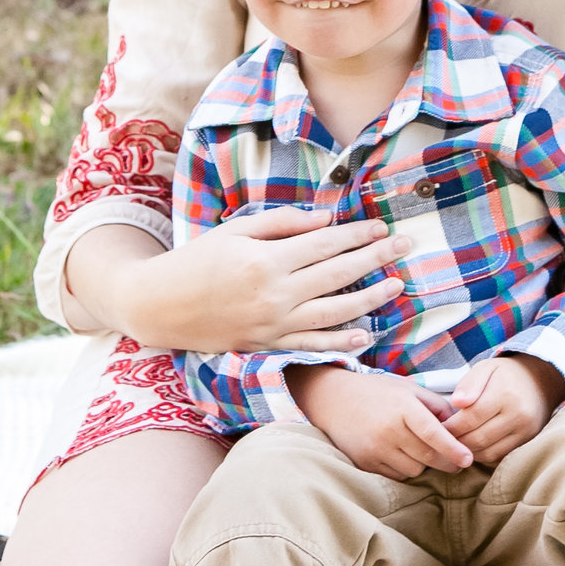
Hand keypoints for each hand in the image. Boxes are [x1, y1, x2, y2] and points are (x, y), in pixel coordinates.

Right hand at [83, 212, 407, 352]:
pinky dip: (342, 341)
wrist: (159, 305)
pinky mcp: (268, 345)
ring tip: (397, 285)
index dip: (358, 234)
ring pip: (335, 313)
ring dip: (371, 298)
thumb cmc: (196, 260)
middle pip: (339, 275)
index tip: (382, 225)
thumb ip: (283, 224)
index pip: (326, 244)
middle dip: (377, 258)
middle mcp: (275, 294)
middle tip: (405, 246)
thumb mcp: (236, 230)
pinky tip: (367, 332)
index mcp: (266, 260)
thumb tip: (328, 219)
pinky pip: (313, 346)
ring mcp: (273, 325)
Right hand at [293, 366, 474, 479]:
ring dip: (423, 464)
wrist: (333, 400)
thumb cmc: (377, 393)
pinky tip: (401, 455)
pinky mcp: (365, 463)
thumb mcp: (408, 389)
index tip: (469, 460)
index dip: (454, 449)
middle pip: (428, 457)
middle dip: (447, 463)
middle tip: (458, 463)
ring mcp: (375, 448)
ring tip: (420, 450)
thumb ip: (436, 405)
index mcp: (402, 407)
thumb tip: (460, 425)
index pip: (434, 433)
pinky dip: (405, 469)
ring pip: (414, 470)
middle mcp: (388, 429)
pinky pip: (396, 475)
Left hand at [446, 353, 564, 466]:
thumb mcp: (486, 368)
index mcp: (505, 394)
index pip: (471, 417)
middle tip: (442, 438)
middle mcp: (519, 415)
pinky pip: (499, 457)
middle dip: (456, 440)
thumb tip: (456, 402)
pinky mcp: (527, 442)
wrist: (541, 382)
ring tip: (456, 442)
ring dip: (468, 451)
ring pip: (488, 452)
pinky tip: (473, 446)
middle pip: (478, 438)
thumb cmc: (506, 374)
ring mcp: (526, 431)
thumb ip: (469, 383)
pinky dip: (483, 455)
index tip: (439, 426)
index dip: (451, 425)